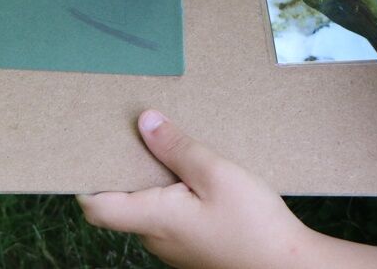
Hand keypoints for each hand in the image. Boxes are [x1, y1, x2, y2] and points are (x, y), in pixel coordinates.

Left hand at [78, 110, 314, 268]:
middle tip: (137, 134)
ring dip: (153, 180)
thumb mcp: (215, 173)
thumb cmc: (254, 224)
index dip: (86, 181)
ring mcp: (175, 247)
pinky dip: (173, 194)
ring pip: (148, 209)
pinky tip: (195, 175)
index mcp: (153, 219)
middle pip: (122, 203)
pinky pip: (170, 217)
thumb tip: (145, 122)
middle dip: (126, 170)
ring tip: (171, 148)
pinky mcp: (193, 247)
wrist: (290, 266)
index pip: (96, 207)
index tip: (89, 152)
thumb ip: (177, 147)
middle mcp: (156, 238)